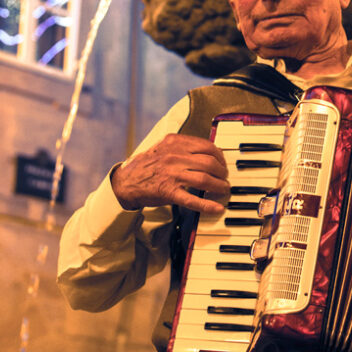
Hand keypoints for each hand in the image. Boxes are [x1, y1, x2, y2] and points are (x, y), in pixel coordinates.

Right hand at [111, 134, 229, 214]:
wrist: (126, 181)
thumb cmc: (147, 164)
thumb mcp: (164, 146)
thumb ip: (184, 146)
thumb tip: (208, 150)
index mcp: (175, 142)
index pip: (207, 146)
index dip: (219, 156)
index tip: (222, 163)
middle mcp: (174, 156)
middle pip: (209, 163)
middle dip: (222, 172)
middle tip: (225, 179)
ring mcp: (172, 174)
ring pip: (204, 179)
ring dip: (219, 186)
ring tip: (223, 190)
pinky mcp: (168, 192)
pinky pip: (192, 199)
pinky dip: (207, 205)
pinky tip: (217, 208)